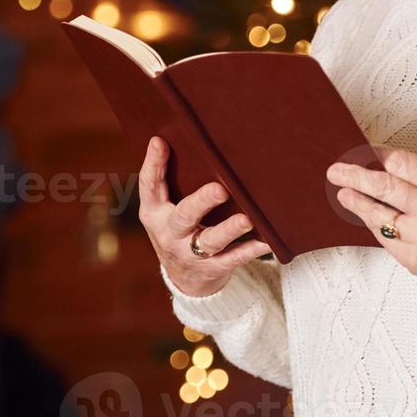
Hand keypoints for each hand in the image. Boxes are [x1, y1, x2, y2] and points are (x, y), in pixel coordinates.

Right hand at [139, 137, 271, 297]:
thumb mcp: (166, 208)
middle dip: (202, 202)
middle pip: (184, 216)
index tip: (160, 141)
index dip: (153, 165)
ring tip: (247, 218)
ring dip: (230, 229)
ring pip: (211, 241)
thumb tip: (187, 137)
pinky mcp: (213, 268)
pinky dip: (250, 250)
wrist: (185, 279)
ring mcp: (190, 253)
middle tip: (220, 189)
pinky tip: (266, 240)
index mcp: (155, 213)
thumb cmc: (180, 227)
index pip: (149, 187)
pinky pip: (233, 259)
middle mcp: (170, 233)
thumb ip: (173, 180)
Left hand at [326, 146, 416, 301]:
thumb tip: (385, 166)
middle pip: (383, 186)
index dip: (376, 155)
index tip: (362, 151)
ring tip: (344, 193)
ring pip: (378, 215)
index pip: (400, 163)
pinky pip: (385, 238)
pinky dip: (374, 224)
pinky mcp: (414, 259)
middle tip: (336, 171)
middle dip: (354, 176)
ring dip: (356, 202)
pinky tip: (367, 216)